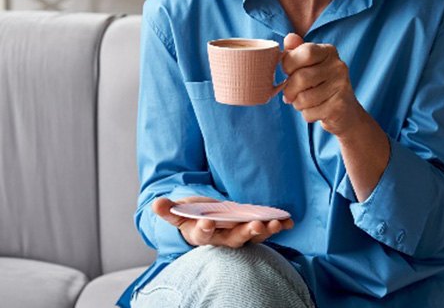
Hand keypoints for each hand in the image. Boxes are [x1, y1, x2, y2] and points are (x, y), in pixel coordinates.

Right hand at [152, 196, 293, 247]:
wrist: (204, 221)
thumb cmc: (191, 216)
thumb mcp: (178, 212)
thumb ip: (168, 210)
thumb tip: (156, 203)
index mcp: (201, 234)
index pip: (203, 235)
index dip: (205, 230)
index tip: (208, 223)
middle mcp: (221, 238)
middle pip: (234, 239)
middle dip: (245, 233)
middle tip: (255, 226)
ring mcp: (237, 234)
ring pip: (252, 236)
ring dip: (265, 230)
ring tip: (276, 223)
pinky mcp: (249, 228)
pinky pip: (264, 229)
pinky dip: (277, 226)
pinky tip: (288, 221)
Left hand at [281, 33, 366, 137]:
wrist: (346, 113)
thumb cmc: (320, 85)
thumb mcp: (308, 65)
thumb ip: (296, 51)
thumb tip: (289, 37)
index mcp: (329, 51)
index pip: (304, 52)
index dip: (288, 64)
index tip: (288, 72)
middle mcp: (338, 66)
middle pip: (301, 77)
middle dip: (289, 90)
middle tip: (290, 95)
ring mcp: (341, 86)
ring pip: (303, 98)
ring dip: (297, 104)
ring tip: (304, 102)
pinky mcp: (339, 107)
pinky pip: (310, 113)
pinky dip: (307, 114)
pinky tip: (316, 110)